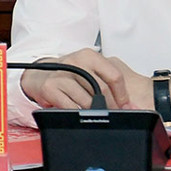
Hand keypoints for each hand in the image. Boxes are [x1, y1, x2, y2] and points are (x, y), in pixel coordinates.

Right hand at [20, 50, 143, 109]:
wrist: (40, 75)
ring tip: (92, 113)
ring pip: (87, 101)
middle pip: (102, 90)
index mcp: (89, 56)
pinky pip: (72, 108)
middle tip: (112, 113)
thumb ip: (107, 82)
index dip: (122, 95)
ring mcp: (62, 75)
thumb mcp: (89, 70)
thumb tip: (129, 105)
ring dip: (93, 112)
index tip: (125, 105)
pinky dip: (78, 114)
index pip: (114, 76)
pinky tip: (78, 112)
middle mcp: (75, 62)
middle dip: (111, 106)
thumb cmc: (70, 75)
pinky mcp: (51, 88)